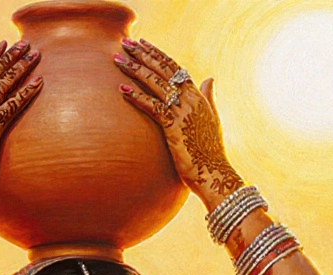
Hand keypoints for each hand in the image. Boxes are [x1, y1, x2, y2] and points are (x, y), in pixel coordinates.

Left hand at [113, 39, 242, 209]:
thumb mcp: (212, 118)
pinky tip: (122, 89)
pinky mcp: (174, 126)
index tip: (142, 43)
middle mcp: (191, 99)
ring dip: (135, 70)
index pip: (174, 67)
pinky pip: (153, 106)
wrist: (214, 173)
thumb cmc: (210, 151)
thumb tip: (209, 79)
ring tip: (118, 60)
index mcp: (198, 95)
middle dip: (143, 54)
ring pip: (155, 83)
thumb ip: (208, 97)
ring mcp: (182, 111)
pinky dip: (137, 96)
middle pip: (163, 69)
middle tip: (125, 43)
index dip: (157, 54)